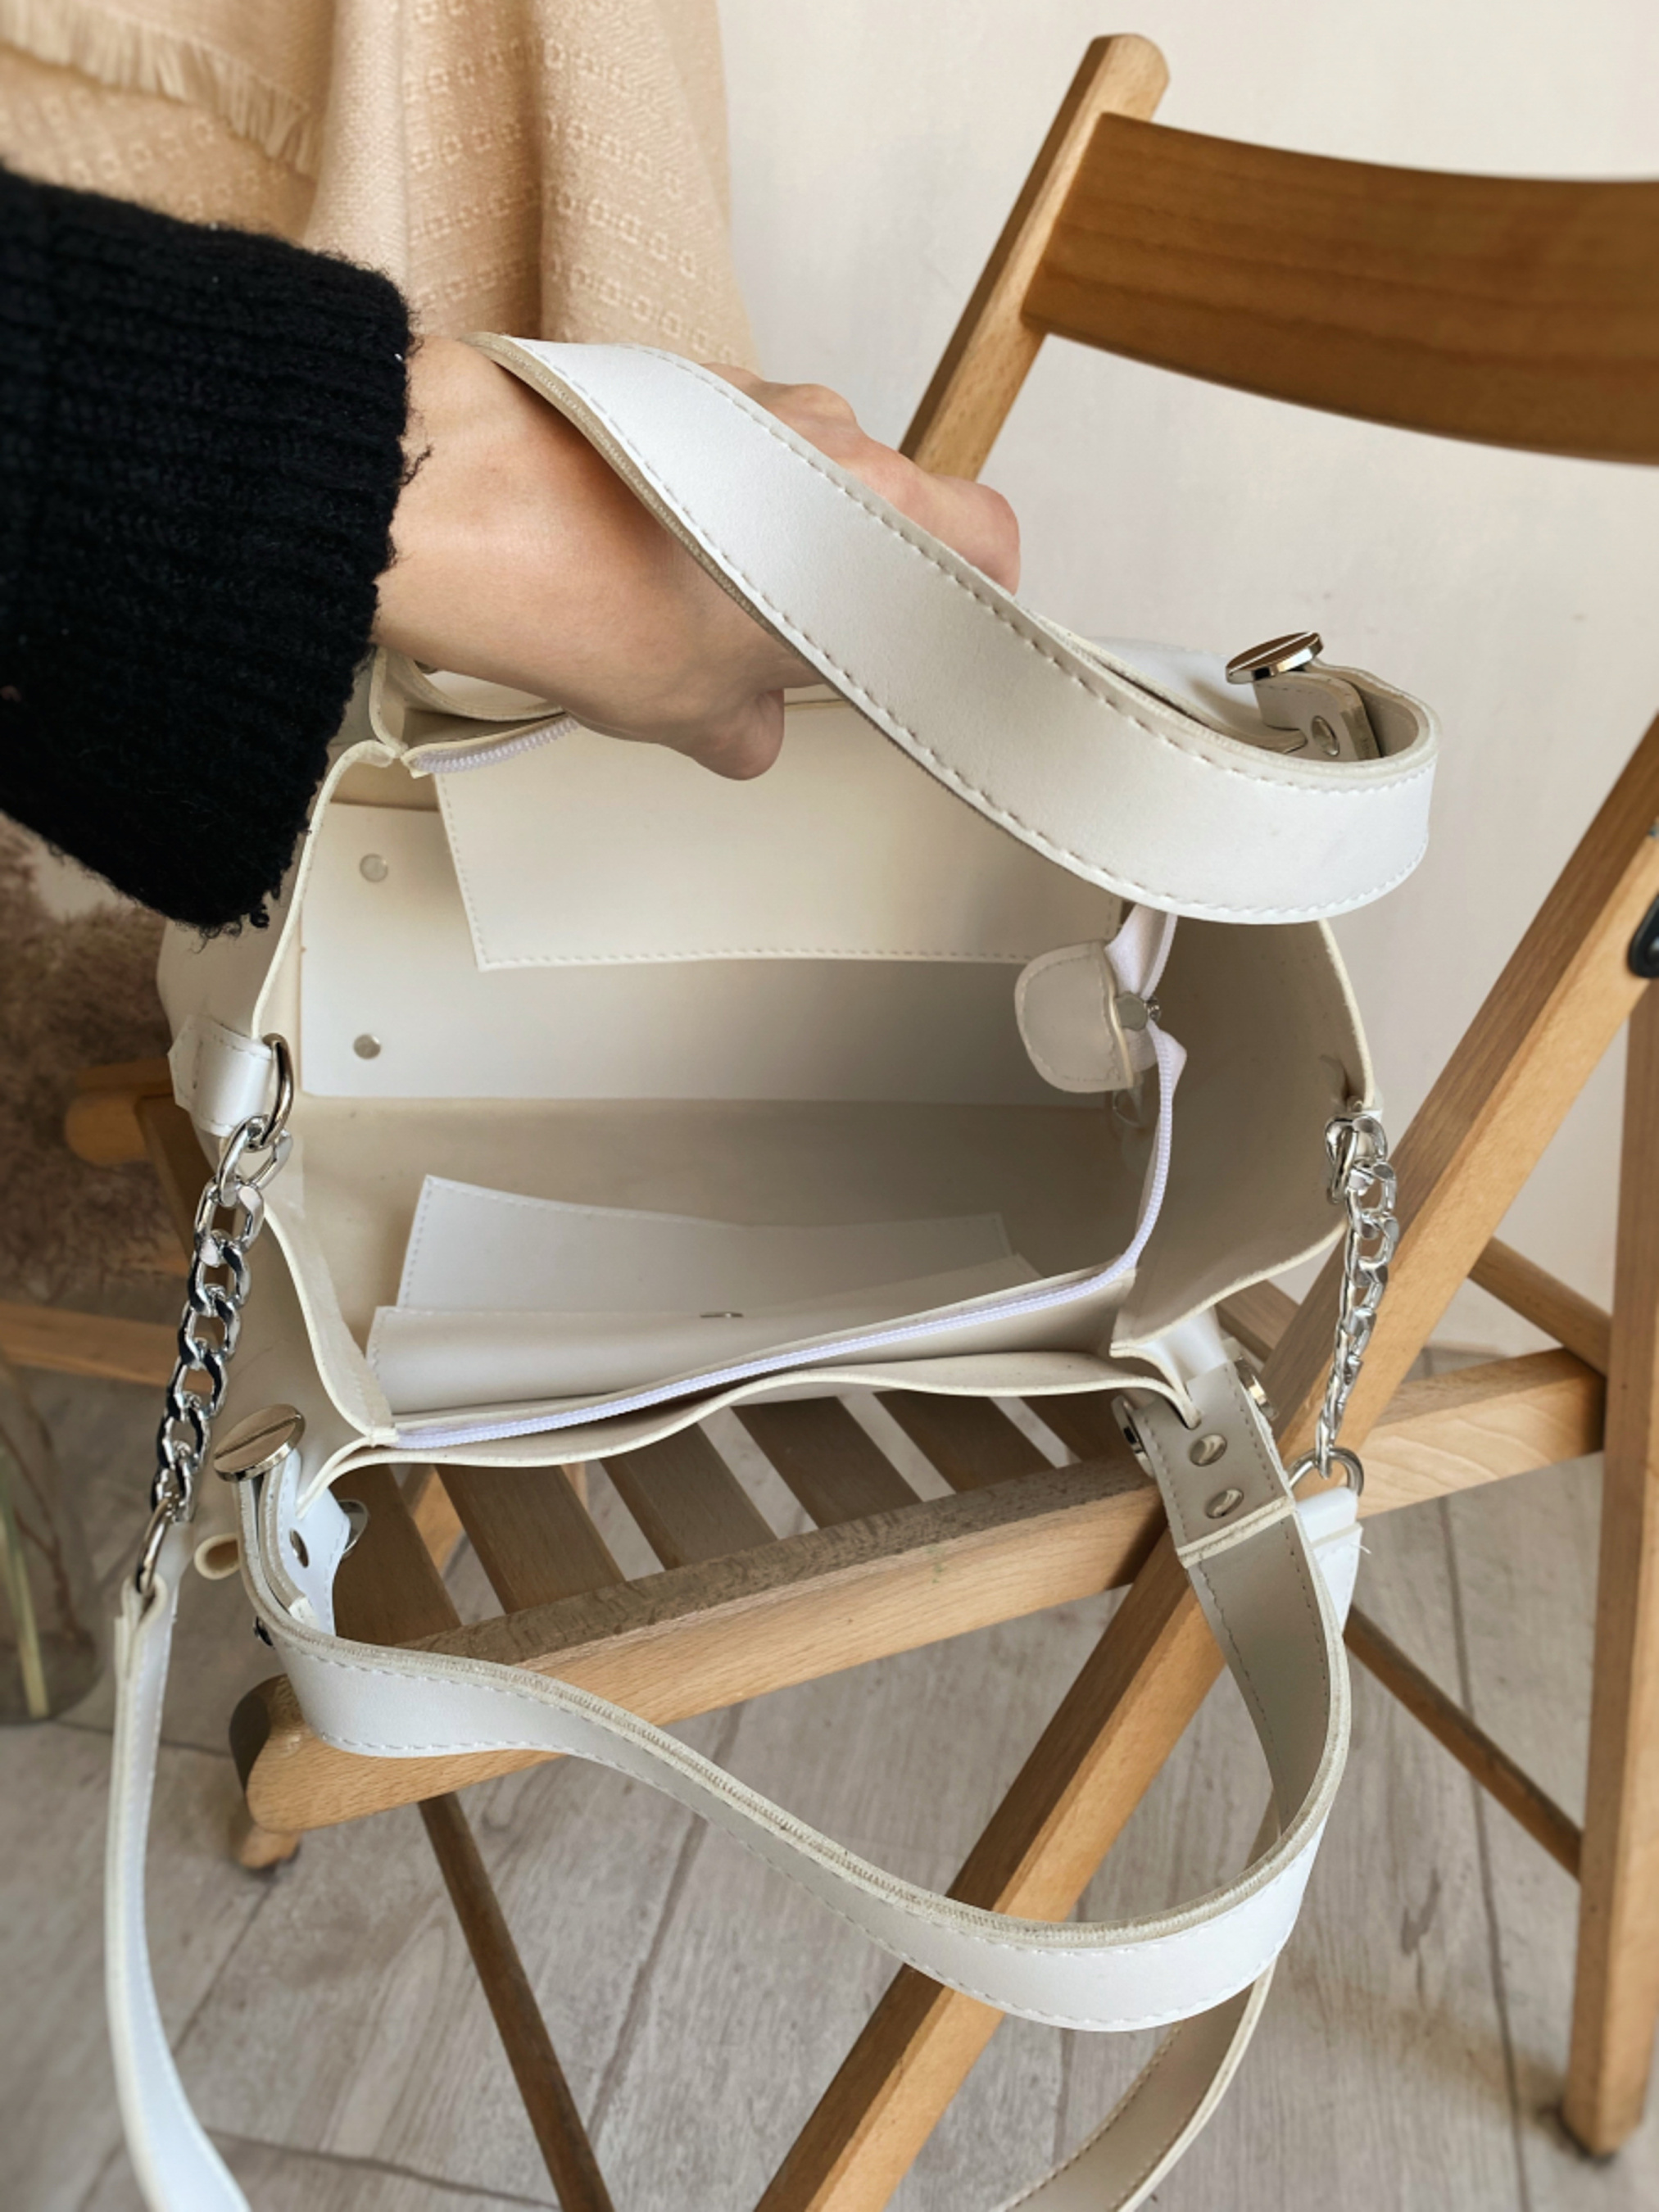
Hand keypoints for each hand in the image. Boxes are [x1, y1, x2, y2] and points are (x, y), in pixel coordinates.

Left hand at [373, 338, 1018, 777]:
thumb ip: (750, 724)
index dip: (971, 596)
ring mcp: (758, 399)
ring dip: (778, 530)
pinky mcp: (685, 382)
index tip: (935, 638)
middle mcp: (834, 438)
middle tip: (799, 643)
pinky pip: (734, 444)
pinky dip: (712, 492)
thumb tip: (745, 727)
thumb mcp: (690, 710)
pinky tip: (648, 551)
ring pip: (808, 472)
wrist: (460, 503)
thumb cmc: (586, 592)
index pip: (988, 542)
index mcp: (879, 519)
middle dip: (854, 573)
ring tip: (697, 602)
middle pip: (893, 507)